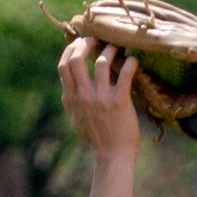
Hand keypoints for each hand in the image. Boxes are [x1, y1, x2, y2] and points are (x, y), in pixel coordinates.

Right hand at [59, 39, 140, 161]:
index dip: (70, 49)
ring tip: (117, 47)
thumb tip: (66, 89)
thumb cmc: (97, 139)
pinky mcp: (119, 102)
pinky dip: (131, 62)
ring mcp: (101, 98)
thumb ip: (70, 102)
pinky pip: (125, 73)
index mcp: (71, 99)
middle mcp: (84, 96)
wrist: (113, 157)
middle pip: (77, 59)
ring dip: (110, 49)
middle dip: (86, 43)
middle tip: (96, 39)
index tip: (80, 43)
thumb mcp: (76, 120)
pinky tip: (133, 60)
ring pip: (102, 61)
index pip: (63, 66)